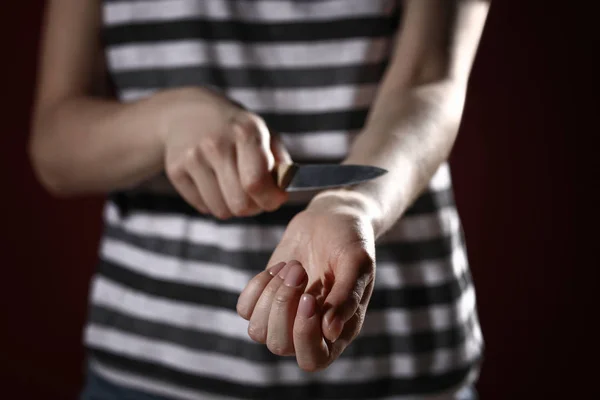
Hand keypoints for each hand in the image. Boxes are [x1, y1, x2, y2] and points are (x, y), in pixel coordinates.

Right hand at [161, 87, 288, 218]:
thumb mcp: (265, 135)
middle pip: (239, 203)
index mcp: (245, 131)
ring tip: (233, 187)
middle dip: (253, 207)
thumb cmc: (236, 130)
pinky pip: (203, 207)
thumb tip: (282, 194)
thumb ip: (281, 165)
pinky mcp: (175, 170)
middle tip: (254, 195)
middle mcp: (216, 143)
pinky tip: (212, 181)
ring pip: (221, 211)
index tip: (275, 199)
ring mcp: (192, 157)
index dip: (270, 200)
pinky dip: (212, 202)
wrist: (187, 113)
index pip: (256, 183)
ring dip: (232, 206)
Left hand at [236, 192, 376, 370]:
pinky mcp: (265, 299)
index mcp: (338, 330)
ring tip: (291, 267)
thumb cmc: (351, 241)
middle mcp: (309, 330)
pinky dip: (256, 286)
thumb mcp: (357, 264)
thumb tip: (330, 332)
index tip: (309, 297)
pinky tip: (277, 268)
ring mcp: (284, 317)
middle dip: (283, 306)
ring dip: (270, 295)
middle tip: (299, 269)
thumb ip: (347, 297)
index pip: (313, 359)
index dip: (304, 336)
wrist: (332, 218)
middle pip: (280, 346)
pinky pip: (245, 310)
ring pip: (258, 331)